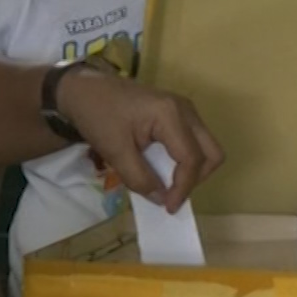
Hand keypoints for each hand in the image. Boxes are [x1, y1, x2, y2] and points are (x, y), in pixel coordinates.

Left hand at [56, 69, 224, 210]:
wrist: (85, 89)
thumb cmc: (98, 116)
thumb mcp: (115, 152)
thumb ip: (139, 178)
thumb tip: (161, 199)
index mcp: (170, 114)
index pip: (192, 158)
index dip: (184, 187)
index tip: (168, 207)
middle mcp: (185, 109)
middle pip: (211, 152)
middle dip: (196, 179)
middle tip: (172, 194)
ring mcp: (184, 109)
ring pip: (206, 147)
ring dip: (192, 170)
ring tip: (167, 184)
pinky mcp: (177, 113)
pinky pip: (194, 141)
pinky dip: (185, 160)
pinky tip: (164, 169)